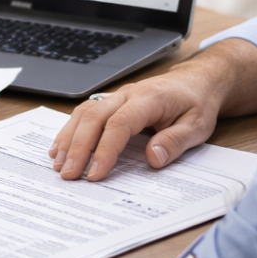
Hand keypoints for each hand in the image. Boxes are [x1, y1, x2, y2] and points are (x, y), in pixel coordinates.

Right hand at [49, 38, 256, 180]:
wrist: (196, 83)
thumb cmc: (196, 104)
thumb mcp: (197, 126)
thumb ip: (175, 141)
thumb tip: (152, 158)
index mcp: (149, 98)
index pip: (119, 124)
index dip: (105, 150)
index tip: (95, 174)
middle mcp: (127, 94)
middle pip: (93, 117)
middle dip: (78, 147)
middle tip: (68, 174)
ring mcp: (116, 95)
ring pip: (84, 113)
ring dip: (69, 139)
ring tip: (59, 165)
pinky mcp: (111, 101)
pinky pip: (85, 112)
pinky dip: (70, 130)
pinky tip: (60, 148)